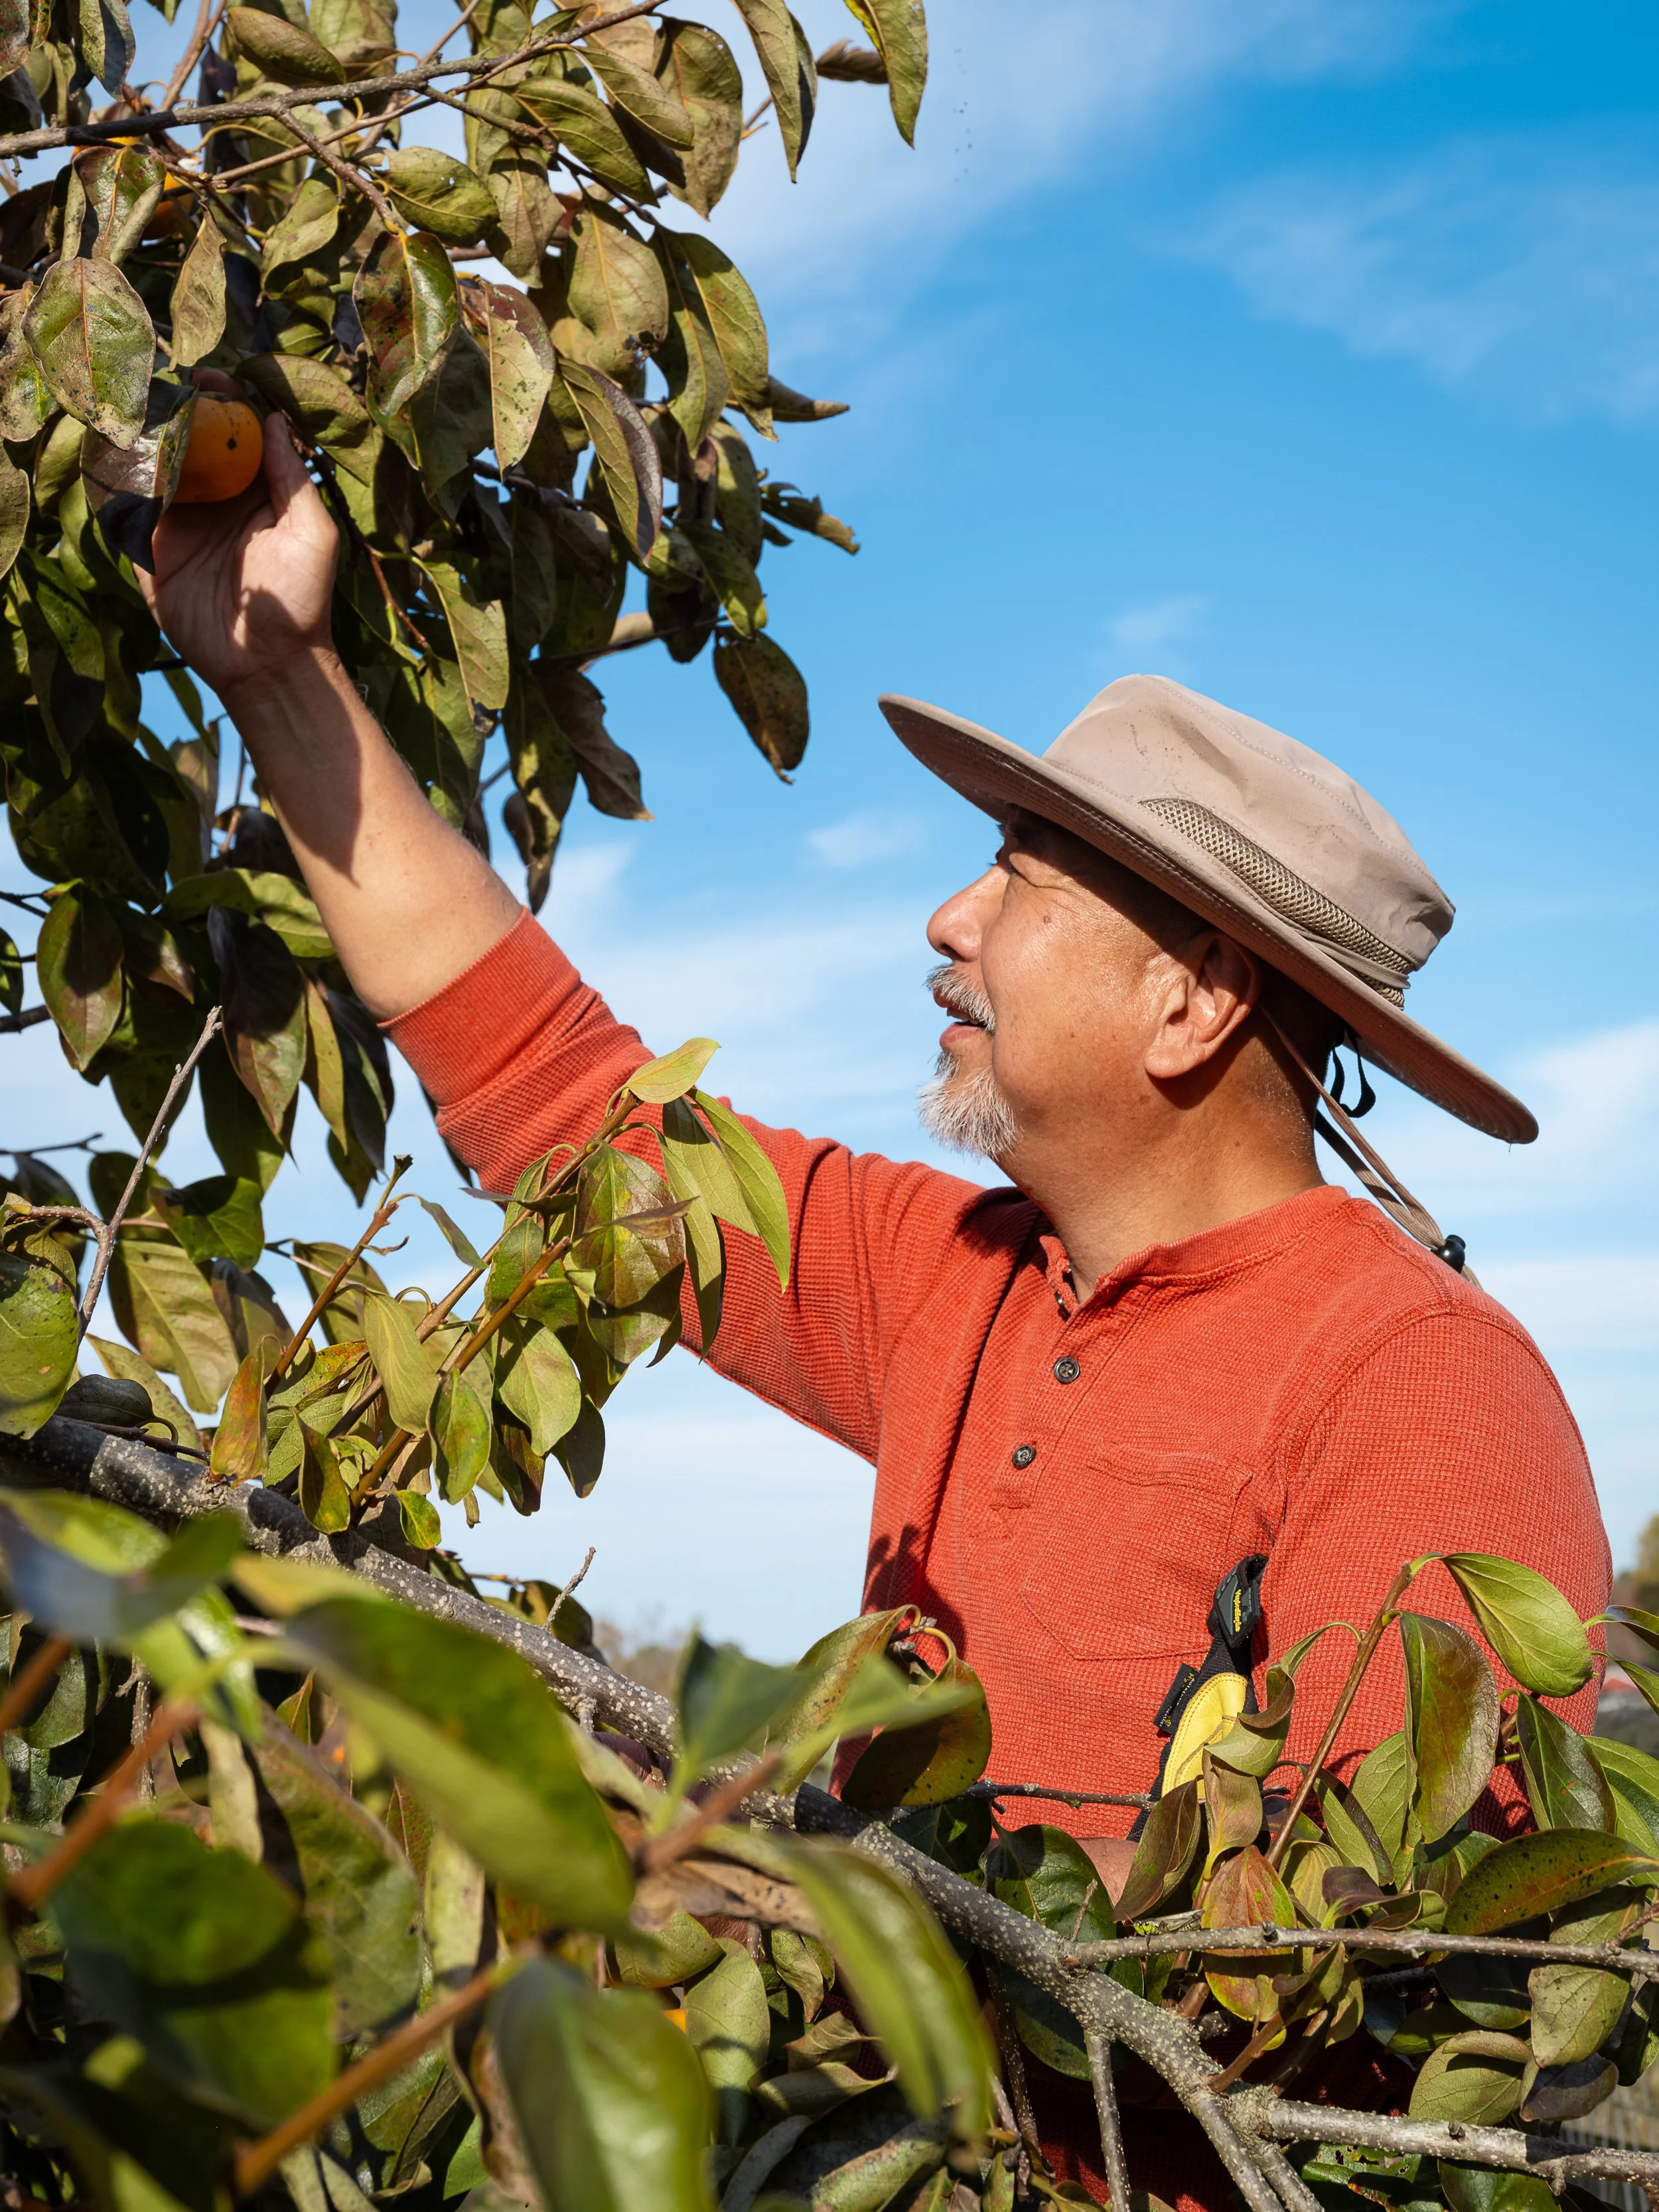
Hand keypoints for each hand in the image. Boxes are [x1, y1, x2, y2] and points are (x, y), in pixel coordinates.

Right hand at [137, 374, 339, 701]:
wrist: (268, 663)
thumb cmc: (302, 599)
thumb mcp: (311, 531)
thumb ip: (292, 476)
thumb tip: (274, 418)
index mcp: (255, 492)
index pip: (235, 434)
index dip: (222, 402)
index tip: (209, 377)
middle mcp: (216, 502)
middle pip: (189, 443)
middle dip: (175, 411)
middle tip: (162, 385)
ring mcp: (181, 526)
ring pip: (156, 470)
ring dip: (144, 440)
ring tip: (135, 411)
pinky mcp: (153, 554)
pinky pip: (131, 512)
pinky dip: (121, 485)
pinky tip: (117, 457)